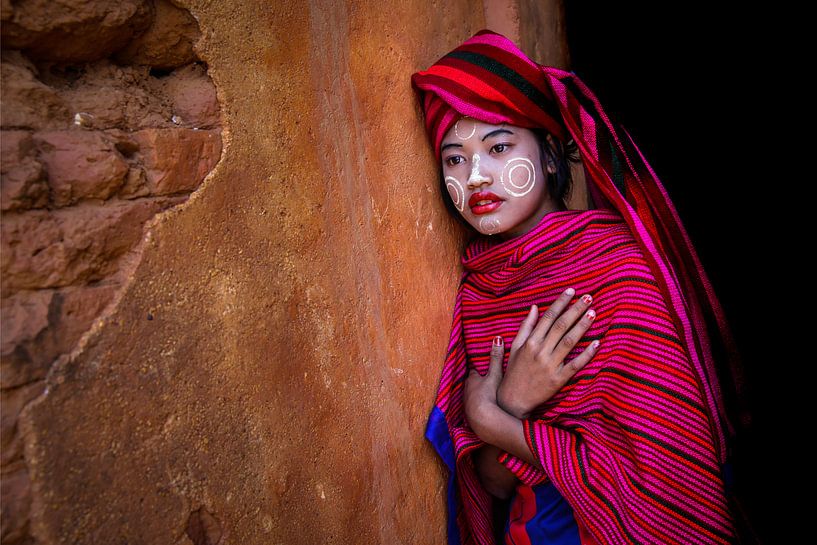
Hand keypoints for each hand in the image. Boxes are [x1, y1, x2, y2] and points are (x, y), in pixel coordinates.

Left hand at [463, 335, 505, 438]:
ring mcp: (467, 403)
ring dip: (478, 394)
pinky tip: (484, 408)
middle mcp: (467, 390)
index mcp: (472, 379)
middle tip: (485, 380)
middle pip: (472, 383)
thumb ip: (496, 358)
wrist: (483, 419)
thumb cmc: (488, 395)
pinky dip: (478, 406)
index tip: (483, 366)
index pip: (474, 370)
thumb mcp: (494, 375)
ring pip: (472, 395)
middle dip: (478, 381)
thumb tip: (497, 338)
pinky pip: (474, 407)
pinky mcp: (470, 415)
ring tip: (486, 394)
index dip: (479, 368)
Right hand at [497, 288, 599, 418]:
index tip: (571, 291)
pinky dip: (587, 354)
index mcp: (530, 342)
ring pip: (570, 342)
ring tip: (593, 313)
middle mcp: (540, 351)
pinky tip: (596, 343)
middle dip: (575, 310)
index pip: (548, 317)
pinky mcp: (558, 380)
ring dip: (582, 326)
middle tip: (589, 297)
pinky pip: (575, 365)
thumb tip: (534, 308)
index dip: (560, 302)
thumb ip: (526, 327)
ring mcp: (550, 366)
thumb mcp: (515, 347)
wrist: (512, 401)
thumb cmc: (513, 372)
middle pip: (561, 326)